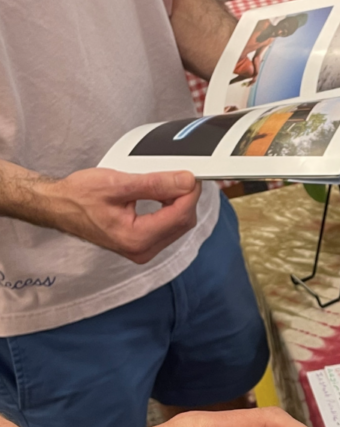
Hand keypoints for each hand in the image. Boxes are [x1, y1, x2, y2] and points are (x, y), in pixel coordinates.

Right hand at [36, 167, 201, 263]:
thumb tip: (185, 181)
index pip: (179, 216)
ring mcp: (142, 250)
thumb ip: (155, 184)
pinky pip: (167, 229)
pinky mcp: (141, 246)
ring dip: (179, 204)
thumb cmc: (79, 196)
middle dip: (186, 199)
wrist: (59, 207)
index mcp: (136, 238)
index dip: (190, 193)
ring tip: (169, 183)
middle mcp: (142, 250)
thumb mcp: (118, 183)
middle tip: (182, 175)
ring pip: (178, 227)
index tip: (192, 175)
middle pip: (182, 223)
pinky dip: (170, 211)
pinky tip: (164, 196)